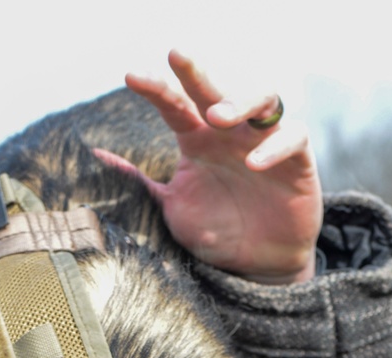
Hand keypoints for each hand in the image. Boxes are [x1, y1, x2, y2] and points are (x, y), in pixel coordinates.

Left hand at [93, 50, 321, 283]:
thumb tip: (94, 156)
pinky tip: (254, 162)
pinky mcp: (297, 161)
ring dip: (239, 100)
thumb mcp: (170, 208)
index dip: (155, 89)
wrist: (256, 267)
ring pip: (262, 99)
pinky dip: (276, 145)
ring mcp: (265, 142)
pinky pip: (294, 137)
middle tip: (177, 56)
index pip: (175, 106)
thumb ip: (139, 182)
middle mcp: (231, 134)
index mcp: (199, 141)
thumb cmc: (215, 232)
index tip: (130, 78)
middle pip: (216, 90)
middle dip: (197, 72)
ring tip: (217, 116)